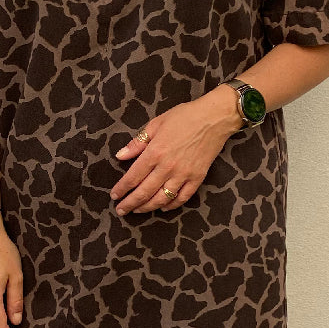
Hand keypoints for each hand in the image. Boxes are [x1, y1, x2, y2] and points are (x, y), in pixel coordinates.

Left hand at [110, 94, 238, 214]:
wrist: (214, 118)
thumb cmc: (184, 117)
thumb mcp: (156, 124)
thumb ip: (137, 143)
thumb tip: (120, 156)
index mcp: (155, 152)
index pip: (133, 177)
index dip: (122, 189)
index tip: (114, 196)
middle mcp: (167, 167)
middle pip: (144, 192)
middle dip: (130, 203)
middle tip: (121, 210)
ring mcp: (183, 174)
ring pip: (162, 199)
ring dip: (147, 207)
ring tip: (138, 211)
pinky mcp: (197, 178)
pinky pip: (182, 198)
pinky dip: (171, 205)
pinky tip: (162, 207)